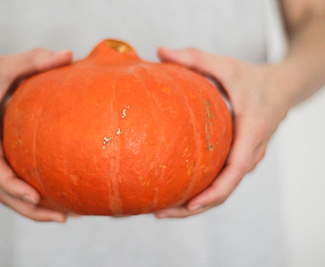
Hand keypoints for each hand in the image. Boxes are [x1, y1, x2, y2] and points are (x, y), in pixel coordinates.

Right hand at [0, 48, 72, 221]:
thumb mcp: (4, 65)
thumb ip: (33, 60)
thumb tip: (69, 55)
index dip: (11, 182)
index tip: (34, 196)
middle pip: (1, 189)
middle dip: (28, 209)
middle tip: (62, 218)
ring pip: (4, 192)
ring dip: (30, 209)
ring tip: (63, 216)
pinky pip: (9, 183)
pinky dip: (27, 196)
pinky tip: (52, 198)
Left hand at [154, 47, 288, 217]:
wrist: (284, 88)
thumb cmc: (253, 78)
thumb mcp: (226, 65)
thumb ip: (194, 58)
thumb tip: (159, 52)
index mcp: (251, 131)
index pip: (235, 170)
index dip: (214, 192)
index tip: (189, 204)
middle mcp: (251, 152)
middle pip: (225, 190)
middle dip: (194, 207)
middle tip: (160, 212)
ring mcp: (247, 159)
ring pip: (223, 190)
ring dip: (195, 204)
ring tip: (162, 209)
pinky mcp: (241, 160)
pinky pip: (222, 181)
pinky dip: (202, 191)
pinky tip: (177, 190)